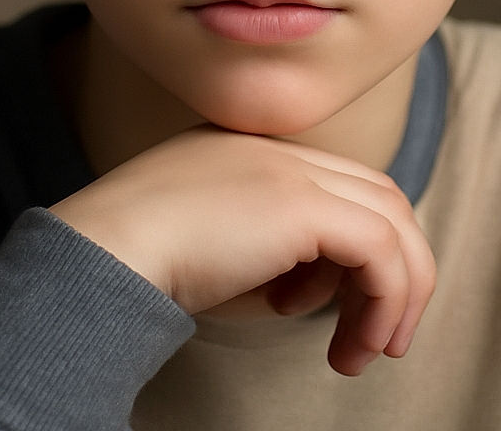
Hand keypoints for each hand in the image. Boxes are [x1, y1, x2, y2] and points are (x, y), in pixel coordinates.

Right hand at [50, 126, 435, 375]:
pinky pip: (378, 248)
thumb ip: (273, 256)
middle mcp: (279, 149)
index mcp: (255, 151)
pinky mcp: (300, 202)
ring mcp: (291, 168)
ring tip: (368, 351)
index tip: (341, 308)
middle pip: (378, 195)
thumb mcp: (220, 253)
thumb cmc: (147, 265)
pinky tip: (351, 345)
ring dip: (397, 292)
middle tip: (381, 335)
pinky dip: (384, 299)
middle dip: (398, 269)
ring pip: (391, 218)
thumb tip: (322, 290)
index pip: (340, 185)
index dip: (357, 249)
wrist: (102, 251)